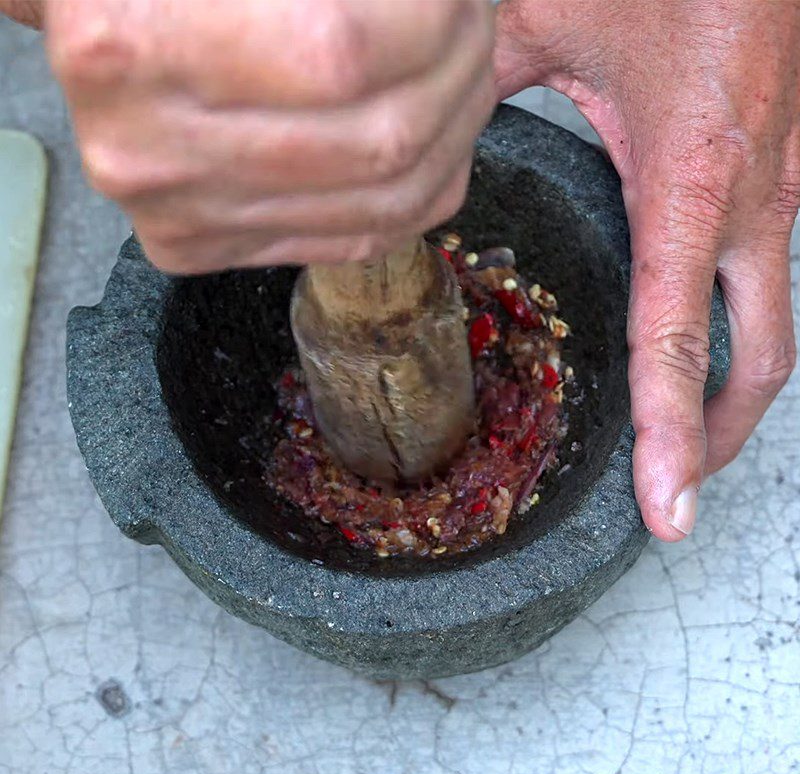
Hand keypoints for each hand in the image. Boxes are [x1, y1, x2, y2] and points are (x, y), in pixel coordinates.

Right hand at [36, 0, 494, 270]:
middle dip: (462, 71)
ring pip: (384, 202)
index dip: (433, 20)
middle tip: (476, 22)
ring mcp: (172, 215)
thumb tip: (445, 10)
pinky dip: (424, 187)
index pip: (342, 52)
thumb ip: (327, 5)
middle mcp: (142, 151)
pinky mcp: (197, 246)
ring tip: (466, 68)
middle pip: (379, 141)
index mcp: (126, 41)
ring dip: (457, 129)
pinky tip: (443, 139)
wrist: (95, 26)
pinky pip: (355, 239)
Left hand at [496, 0, 797, 539]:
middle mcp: (754, 198)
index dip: (673, 436)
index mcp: (691, 178)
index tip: (667, 509)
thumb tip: (413, 149)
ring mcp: (782, 187)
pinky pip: (770, 279)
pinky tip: (694, 342)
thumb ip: (471, 95)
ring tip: (682, 438)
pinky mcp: (783, 172)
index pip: (677, 339)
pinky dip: (736, 332)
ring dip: (732, 392)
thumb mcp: (540, 23)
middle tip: (673, 491)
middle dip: (717, 436)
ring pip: (777, 325)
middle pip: (760, 360)